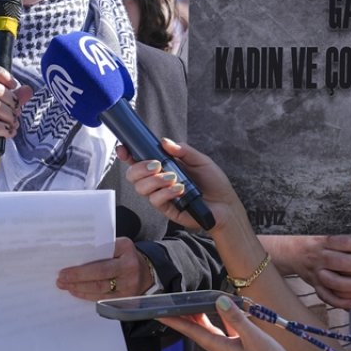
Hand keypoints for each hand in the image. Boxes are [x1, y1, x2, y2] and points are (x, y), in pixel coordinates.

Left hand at [56, 237, 150, 300]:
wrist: (147, 274)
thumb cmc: (125, 257)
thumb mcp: (119, 247)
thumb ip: (102, 249)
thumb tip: (74, 255)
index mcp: (125, 248)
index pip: (102, 253)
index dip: (83, 263)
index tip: (65, 266)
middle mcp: (129, 266)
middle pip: (100, 273)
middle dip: (77, 276)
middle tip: (61, 278)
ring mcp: (129, 284)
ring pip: (99, 288)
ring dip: (79, 287)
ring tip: (64, 285)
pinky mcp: (126, 298)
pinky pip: (103, 298)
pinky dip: (87, 295)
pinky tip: (76, 292)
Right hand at [117, 139, 240, 231]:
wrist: (226, 206)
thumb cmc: (213, 183)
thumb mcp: (201, 160)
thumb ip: (183, 150)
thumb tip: (164, 141)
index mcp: (163, 166)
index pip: (138, 159)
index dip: (128, 154)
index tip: (124, 149)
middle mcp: (157, 181)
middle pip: (132, 175)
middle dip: (139, 167)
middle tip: (156, 165)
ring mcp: (160, 195)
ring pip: (140, 188)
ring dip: (154, 180)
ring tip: (173, 178)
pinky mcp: (166, 209)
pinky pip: (155, 200)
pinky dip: (166, 192)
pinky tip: (179, 189)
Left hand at [158, 294, 301, 350]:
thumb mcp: (254, 338)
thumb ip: (237, 318)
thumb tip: (220, 299)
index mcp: (220, 347)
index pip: (191, 331)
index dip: (175, 321)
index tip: (159, 313)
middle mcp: (221, 348)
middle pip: (196, 329)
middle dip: (183, 316)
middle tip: (171, 302)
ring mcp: (229, 348)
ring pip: (209, 329)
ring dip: (199, 316)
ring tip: (190, 303)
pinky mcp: (239, 347)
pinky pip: (223, 330)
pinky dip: (219, 319)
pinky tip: (220, 310)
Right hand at [265, 235, 350, 308]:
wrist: (289, 251)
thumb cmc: (316, 241)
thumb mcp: (329, 233)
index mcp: (322, 240)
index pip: (345, 243)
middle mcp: (317, 257)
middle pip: (341, 263)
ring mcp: (315, 273)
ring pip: (335, 283)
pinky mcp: (314, 285)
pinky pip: (327, 297)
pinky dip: (341, 302)